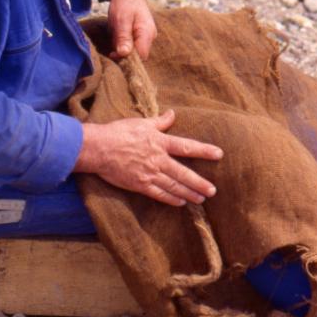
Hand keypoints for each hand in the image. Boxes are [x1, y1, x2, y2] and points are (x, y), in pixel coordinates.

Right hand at [74, 110, 223, 206]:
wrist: (98, 148)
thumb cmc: (118, 132)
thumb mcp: (141, 123)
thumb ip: (159, 121)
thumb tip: (172, 114)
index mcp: (159, 142)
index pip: (187, 147)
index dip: (204, 150)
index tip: (219, 154)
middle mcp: (158, 159)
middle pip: (183, 173)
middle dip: (200, 183)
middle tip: (213, 191)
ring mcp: (149, 174)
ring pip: (174, 186)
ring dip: (189, 193)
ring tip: (201, 199)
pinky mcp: (139, 185)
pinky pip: (159, 194)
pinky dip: (171, 199)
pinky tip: (180, 202)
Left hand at [104, 0, 156, 59]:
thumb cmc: (124, 3)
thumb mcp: (121, 19)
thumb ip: (123, 37)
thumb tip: (124, 54)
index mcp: (147, 33)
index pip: (140, 57)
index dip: (127, 59)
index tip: (113, 54)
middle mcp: (149, 37)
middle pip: (137, 56)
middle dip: (123, 54)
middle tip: (111, 43)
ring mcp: (145, 37)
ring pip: (132, 51)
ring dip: (121, 48)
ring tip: (114, 34)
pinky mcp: (139, 36)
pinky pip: (130, 46)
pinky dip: (121, 44)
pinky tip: (116, 35)